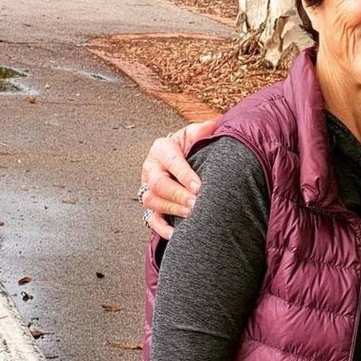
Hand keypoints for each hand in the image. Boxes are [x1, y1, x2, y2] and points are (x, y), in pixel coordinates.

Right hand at [140, 119, 218, 235]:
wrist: (183, 157)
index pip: (170, 161)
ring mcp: (148, 188)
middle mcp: (150, 168)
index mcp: (161, 148)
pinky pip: (151, 220)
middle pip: (158, 184)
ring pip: (152, 202)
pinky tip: (177, 234)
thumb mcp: (196, 133)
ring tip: (193, 216)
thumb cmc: (192, 145)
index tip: (200, 186)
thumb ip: (204, 130)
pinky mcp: (150, 206)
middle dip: (178, 195)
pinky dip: (162, 228)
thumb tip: (212, 126)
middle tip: (197, 203)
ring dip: (173, 210)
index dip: (184, 175)